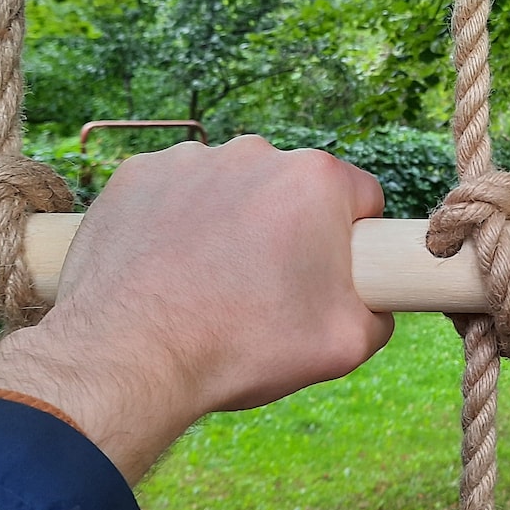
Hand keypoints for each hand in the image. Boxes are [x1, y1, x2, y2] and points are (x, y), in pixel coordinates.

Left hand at [0, 137, 394, 481]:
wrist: (128, 357)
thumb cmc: (242, 346)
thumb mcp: (347, 344)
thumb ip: (382, 311)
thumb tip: (375, 301)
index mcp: (316, 179)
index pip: (362, 199)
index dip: (353, 242)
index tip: (327, 279)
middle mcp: (255, 152)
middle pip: (294, 190)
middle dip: (290, 230)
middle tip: (267, 290)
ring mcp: (190, 158)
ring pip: (233, 188)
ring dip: (232, 223)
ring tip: (210, 283)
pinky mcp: (136, 175)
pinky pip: (175, 193)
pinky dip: (177, 223)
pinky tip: (169, 269)